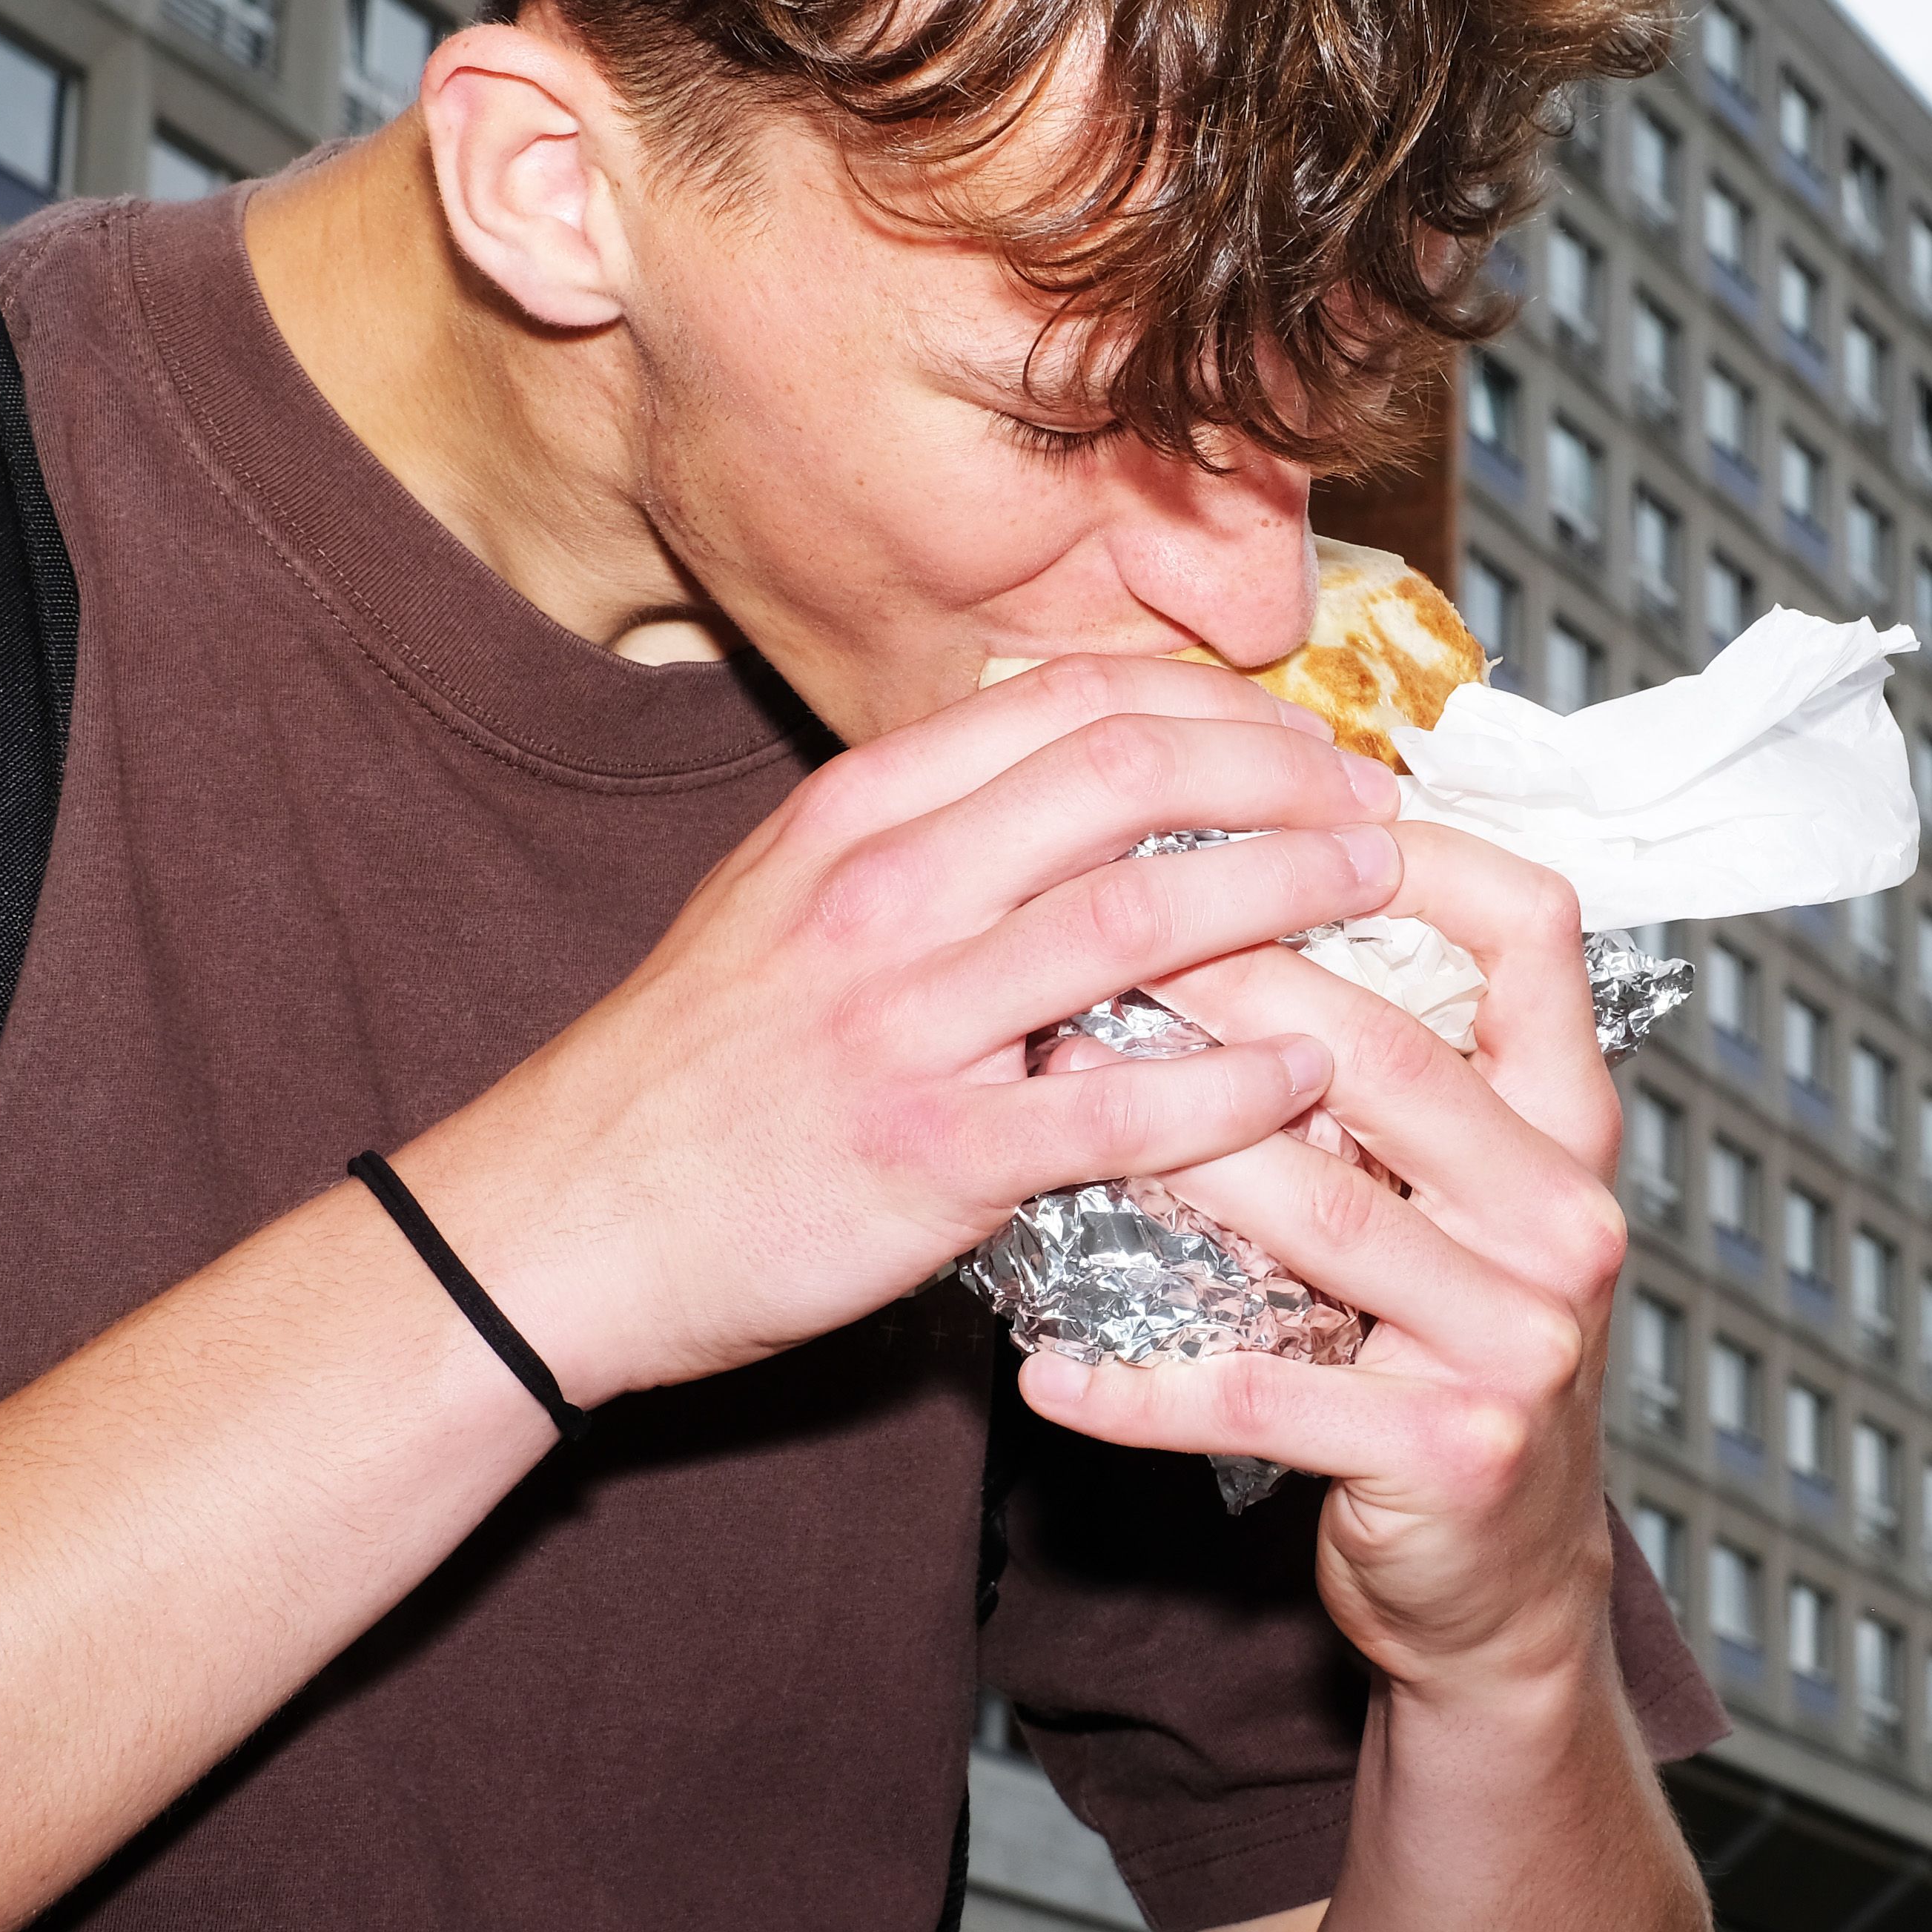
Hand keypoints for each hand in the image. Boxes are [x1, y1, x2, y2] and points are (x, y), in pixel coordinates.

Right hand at [397, 658, 1403, 1405]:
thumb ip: (920, 838)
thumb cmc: (687, 1075)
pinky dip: (1231, 1085)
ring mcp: (903, 1024)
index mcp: (854, 817)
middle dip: (1278, 776)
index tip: (1303, 735)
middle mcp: (882, 895)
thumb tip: (1070, 784)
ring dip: (1283, 895)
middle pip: (1124, 777)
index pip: (1067, 704)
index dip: (1214, 707)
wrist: (555, 1228)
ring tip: (1375, 896)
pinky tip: (1311, 1076)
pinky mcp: (927, 1158)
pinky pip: (1115, 1105)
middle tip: (1377, 807)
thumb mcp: (783, 902)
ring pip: (1138, 918)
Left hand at [1014, 827, 1627, 1694]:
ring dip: (1167, 1146)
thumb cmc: (1444, 1345)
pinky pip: (1260, 1395)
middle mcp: (1566, 1219)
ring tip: (1047, 1083)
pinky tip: (1045, 1367)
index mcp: (1571, 1126)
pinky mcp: (1445, 1451)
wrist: (1497, 1578)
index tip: (1285, 802)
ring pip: (1320, 1211)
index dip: (1421, 849)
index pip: (1534, 935)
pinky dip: (1140, 1387)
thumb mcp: (1458, 1192)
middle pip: (1390, 1057)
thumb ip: (1405, 1065)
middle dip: (1236, 979)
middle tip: (1094, 926)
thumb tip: (1253, 888)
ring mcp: (1516, 1340)